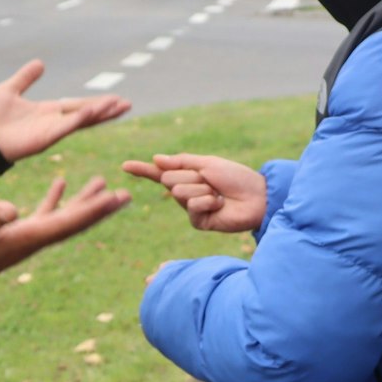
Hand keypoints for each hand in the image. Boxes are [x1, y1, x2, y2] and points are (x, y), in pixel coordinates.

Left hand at [0, 60, 131, 162]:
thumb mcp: (11, 89)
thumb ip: (26, 77)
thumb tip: (39, 63)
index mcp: (48, 111)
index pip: (78, 105)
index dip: (96, 102)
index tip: (115, 99)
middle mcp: (53, 122)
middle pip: (86, 114)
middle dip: (106, 110)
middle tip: (127, 104)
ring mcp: (51, 131)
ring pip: (81, 121)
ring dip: (100, 113)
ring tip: (119, 106)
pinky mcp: (45, 138)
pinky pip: (66, 127)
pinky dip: (80, 118)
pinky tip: (93, 109)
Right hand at [0, 176, 131, 299]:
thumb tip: (12, 209)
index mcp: (26, 238)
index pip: (67, 222)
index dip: (92, 210)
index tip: (115, 198)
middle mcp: (33, 239)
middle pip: (75, 223)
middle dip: (101, 209)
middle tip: (126, 195)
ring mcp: (25, 237)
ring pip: (63, 217)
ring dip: (84, 201)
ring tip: (103, 182)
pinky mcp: (15, 234)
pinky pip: (43, 214)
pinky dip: (55, 199)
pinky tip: (61, 183)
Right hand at [121, 153, 266, 233]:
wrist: (257, 197)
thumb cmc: (236, 178)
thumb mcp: (207, 163)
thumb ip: (181, 161)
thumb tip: (156, 159)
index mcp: (188, 175)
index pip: (159, 173)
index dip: (142, 170)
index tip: (124, 165)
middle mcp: (186, 192)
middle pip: (169, 179)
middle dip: (191, 176)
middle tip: (211, 181)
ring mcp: (191, 208)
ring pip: (179, 192)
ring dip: (201, 189)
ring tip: (218, 194)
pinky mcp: (198, 222)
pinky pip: (191, 206)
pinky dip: (207, 202)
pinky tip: (219, 205)